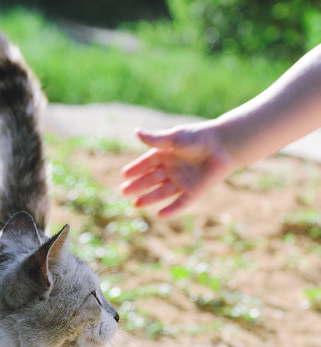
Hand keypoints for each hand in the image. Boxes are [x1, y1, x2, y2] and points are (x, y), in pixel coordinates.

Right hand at [120, 124, 234, 217]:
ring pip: (162, 192)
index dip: (135, 169)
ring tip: (136, 204)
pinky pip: (181, 203)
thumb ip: (155, 139)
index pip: (147, 163)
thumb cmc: (198, 137)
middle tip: (124, 191)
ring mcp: (183, 181)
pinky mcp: (195, 192)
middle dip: (138, 185)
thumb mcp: (174, 138)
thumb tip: (136, 132)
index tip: (123, 175)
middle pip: (152, 179)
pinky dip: (171, 209)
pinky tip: (160, 214)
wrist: (223, 146)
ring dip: (149, 198)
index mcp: (167, 154)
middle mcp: (173, 169)